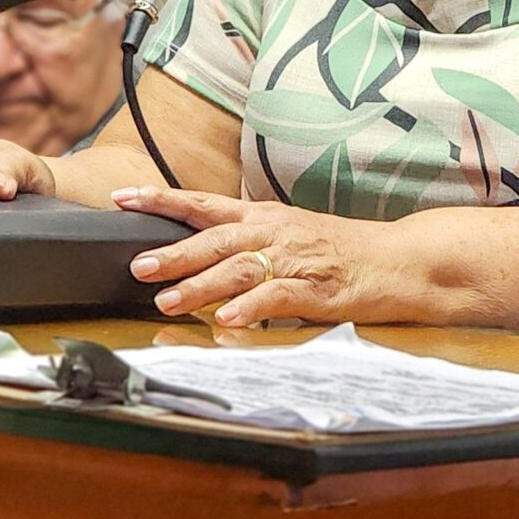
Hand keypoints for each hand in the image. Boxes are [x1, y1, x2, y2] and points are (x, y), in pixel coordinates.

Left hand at [115, 186, 405, 328]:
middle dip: (173, 254)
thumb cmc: (338, 250)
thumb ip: (244, 241)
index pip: (202, 204)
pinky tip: (227, 320)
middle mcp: (273, 232)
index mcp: (262, 217)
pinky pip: (276, 298)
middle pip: (214, 240)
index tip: (122, 198)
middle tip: (138, 267)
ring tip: (169, 302)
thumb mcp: (285, 234)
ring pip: (238, 269)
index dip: (162, 200)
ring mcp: (294, 259)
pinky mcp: (315, 289)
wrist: (396, 259)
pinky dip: (250, 309)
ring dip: (201, 285)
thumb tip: (195, 251)